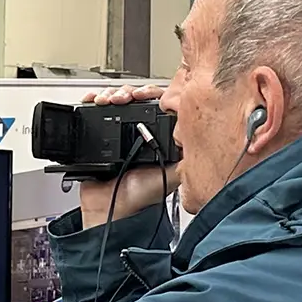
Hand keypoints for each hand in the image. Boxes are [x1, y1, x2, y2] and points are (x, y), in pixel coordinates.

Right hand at [76, 84, 180, 226]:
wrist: (109, 209)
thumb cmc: (139, 198)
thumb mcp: (174, 175)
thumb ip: (189, 157)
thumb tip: (206, 138)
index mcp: (159, 137)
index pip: (160, 104)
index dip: (153, 94)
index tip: (146, 94)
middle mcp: (141, 133)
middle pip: (137, 98)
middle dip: (131, 92)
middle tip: (127, 97)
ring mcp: (120, 133)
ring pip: (118, 101)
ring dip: (114, 95)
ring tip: (111, 99)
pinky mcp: (100, 136)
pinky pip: (97, 112)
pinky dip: (95, 101)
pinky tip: (96, 101)